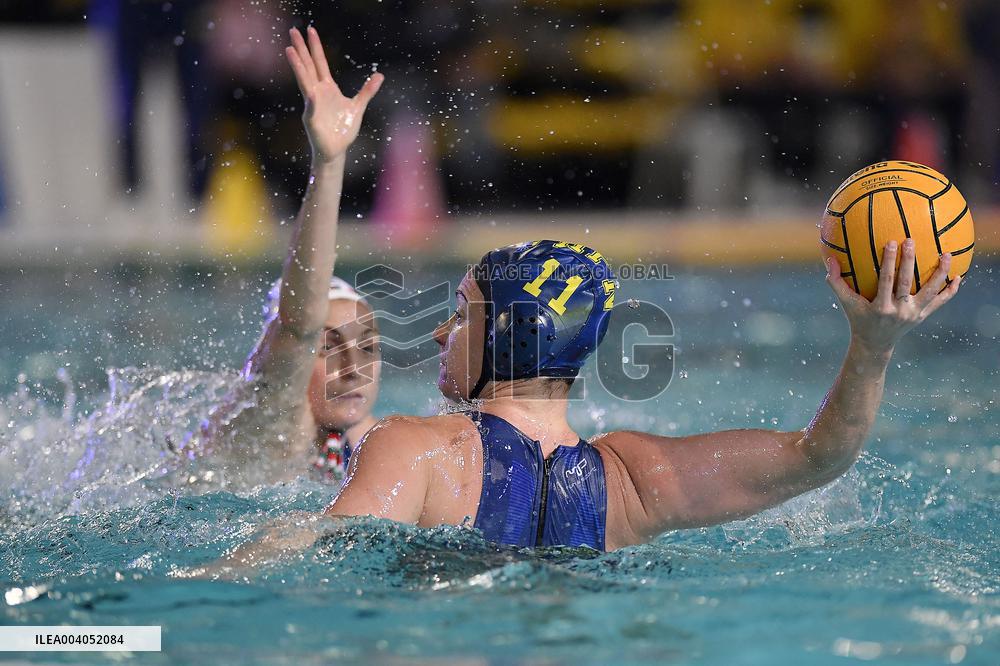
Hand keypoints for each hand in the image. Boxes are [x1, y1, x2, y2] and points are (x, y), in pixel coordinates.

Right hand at [286, 26, 383, 163]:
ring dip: (298, 67)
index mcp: (327, 88)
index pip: (319, 63)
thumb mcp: (358, 106)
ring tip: (289, 50)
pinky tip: (311, 92)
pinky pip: (312, 108)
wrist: (336, 150)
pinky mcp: (312, 120)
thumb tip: (379, 75)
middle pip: (308, 67)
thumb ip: (367, 91)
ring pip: (304, 82)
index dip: (315, 47)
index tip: (310, 30)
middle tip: (293, 30)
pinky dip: (311, 101)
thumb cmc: (343, 129)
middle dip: (301, 49)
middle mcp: (317, 93)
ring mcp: (312, 105)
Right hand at [826, 238, 960, 353]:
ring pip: (930, 291)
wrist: (875, 344)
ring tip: (947, 255)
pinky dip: (950, 290)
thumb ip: (836, 283)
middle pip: (907, 283)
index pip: (886, 281)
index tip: (891, 242)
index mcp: (881, 307)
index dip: (889, 261)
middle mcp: (899, 311)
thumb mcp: (846, 303)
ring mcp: (914, 314)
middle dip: (909, 261)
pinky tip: (959, 276)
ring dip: (940, 273)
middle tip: (911, 241)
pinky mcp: (923, 315)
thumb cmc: (858, 319)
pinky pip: (940, 302)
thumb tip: (829, 260)